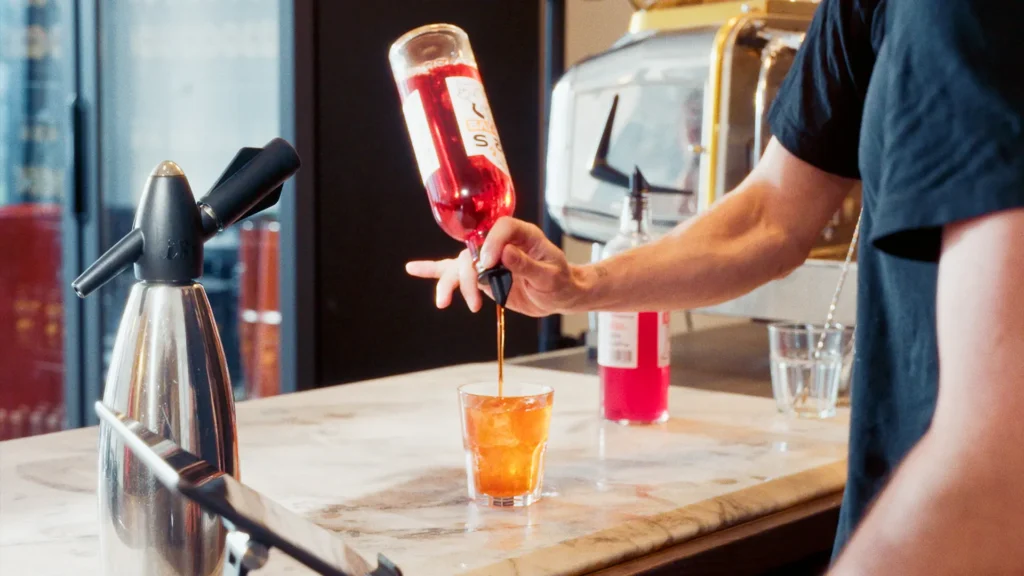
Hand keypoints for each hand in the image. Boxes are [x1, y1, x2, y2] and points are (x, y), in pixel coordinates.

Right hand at [405, 217, 587, 316]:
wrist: (561, 295)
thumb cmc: (561, 282)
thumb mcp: (550, 277)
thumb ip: (527, 265)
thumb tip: (504, 254)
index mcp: (523, 234)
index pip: (500, 229)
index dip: (491, 245)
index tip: (489, 267)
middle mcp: (502, 242)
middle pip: (473, 250)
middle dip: (468, 276)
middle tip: (474, 302)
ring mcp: (490, 259)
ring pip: (461, 264)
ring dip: (450, 283)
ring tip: (443, 302)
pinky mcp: (483, 275)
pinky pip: (457, 272)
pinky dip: (434, 272)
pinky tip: (413, 269)